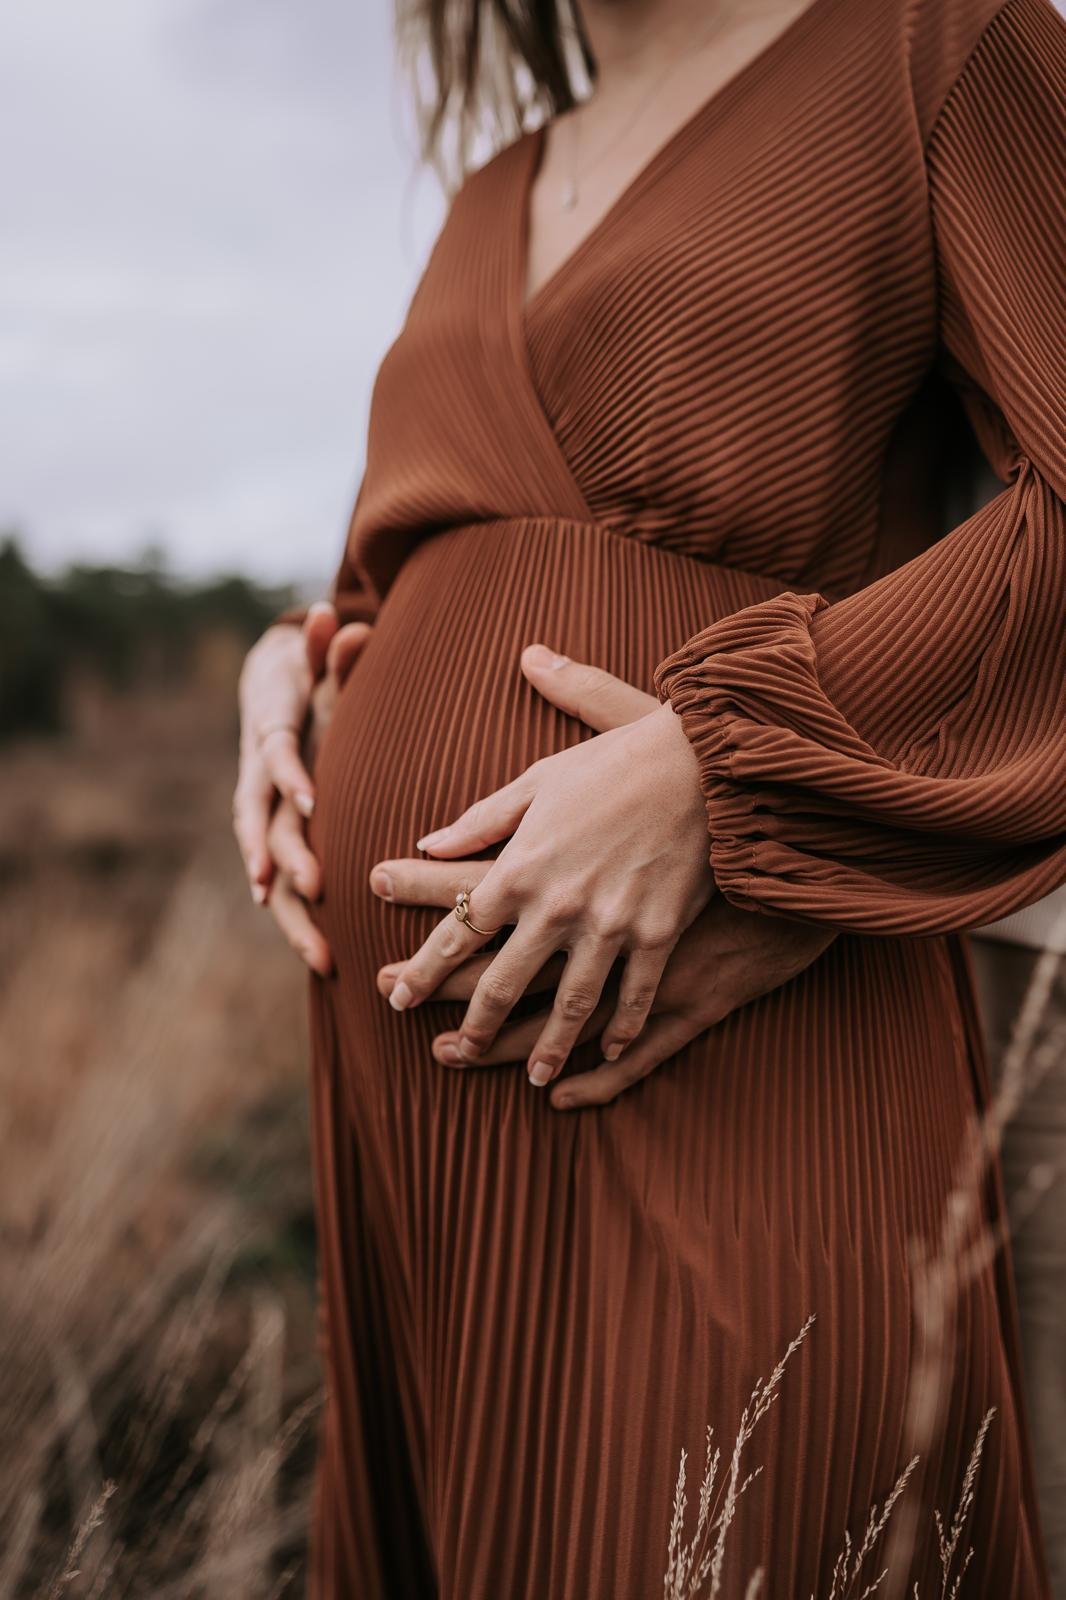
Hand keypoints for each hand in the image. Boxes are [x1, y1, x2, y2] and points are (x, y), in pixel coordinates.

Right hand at [233, 602, 370, 970]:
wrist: (265, 699)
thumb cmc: (300, 680)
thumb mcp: (311, 662)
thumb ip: (326, 648)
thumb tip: (336, 616)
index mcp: (269, 739)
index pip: (275, 758)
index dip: (291, 778)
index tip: (312, 800)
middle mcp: (260, 783)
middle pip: (265, 826)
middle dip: (287, 858)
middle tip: (316, 887)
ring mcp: (265, 817)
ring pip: (270, 869)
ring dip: (292, 913)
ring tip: (323, 956)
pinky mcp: (276, 840)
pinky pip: (283, 886)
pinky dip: (298, 919)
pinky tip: (324, 958)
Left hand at [371, 645, 715, 1086]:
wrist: (704, 762)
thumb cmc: (617, 764)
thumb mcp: (539, 780)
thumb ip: (481, 820)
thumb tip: (429, 843)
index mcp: (520, 866)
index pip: (457, 930)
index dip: (423, 969)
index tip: (397, 997)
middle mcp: (558, 905)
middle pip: (503, 981)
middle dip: (475, 1025)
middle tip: (452, 1053)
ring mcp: (611, 924)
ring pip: (570, 1004)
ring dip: (548, 1046)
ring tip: (532, 1076)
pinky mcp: (659, 933)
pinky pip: (635, 996)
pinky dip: (622, 1029)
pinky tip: (610, 1049)